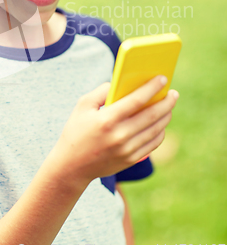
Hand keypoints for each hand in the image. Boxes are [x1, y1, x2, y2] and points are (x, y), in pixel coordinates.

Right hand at [51, 76, 178, 188]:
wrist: (72, 166)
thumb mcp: (83, 106)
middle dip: (166, 102)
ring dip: (166, 116)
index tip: (162, 79)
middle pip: (151, 116)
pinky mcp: (130, 160)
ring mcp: (127, 150)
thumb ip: (101, 91)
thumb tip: (121, 83)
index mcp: (107, 119)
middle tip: (174, 93)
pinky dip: (160, 132)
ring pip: (155, 130)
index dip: (151, 88)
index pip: (136, 100)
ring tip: (169, 106)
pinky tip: (161, 123)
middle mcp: (119, 136)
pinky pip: (152, 144)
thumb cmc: (76, 130)